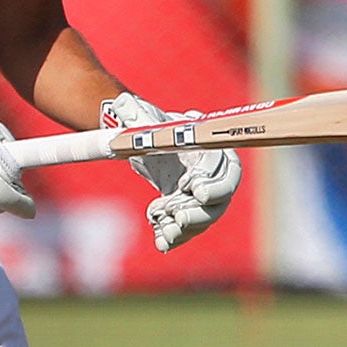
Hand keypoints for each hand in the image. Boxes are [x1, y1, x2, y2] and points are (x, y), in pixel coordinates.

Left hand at [102, 92, 241, 251]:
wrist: (145, 142)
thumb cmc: (152, 124)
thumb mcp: (143, 118)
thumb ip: (135, 114)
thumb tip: (120, 104)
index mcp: (212, 150)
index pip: (227, 172)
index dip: (215, 184)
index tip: (195, 190)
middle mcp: (214, 175)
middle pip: (220, 202)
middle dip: (200, 213)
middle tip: (177, 217)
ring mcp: (202, 197)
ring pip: (204, 220)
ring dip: (184, 229)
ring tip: (162, 228)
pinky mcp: (187, 211)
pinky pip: (186, 229)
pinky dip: (175, 238)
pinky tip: (161, 242)